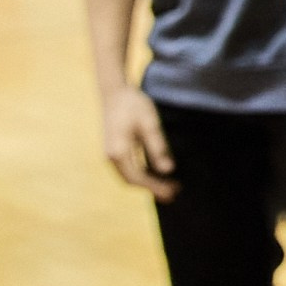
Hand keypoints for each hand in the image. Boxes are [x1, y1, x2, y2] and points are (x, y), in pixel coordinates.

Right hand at [99, 86, 177, 200]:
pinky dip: (142, 176)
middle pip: (131, 181)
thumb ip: (157, 147)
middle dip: (152, 188)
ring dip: (147, 184)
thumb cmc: (133, 105)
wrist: (114, 92)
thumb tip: (168, 170)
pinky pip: (127, 169)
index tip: (173, 190)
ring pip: (129, 177)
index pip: (137, 177)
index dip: (155, 186)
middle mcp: (110, 156)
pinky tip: (156, 175)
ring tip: (169, 187)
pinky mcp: (114, 151)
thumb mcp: (149, 123)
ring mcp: (110, 154)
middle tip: (175, 193)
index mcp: (118, 151)